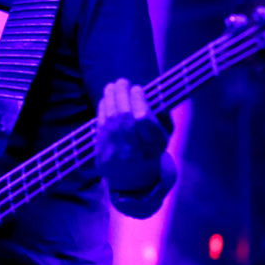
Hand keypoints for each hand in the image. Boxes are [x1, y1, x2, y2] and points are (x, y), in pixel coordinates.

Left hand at [95, 76, 168, 194]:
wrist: (133, 183)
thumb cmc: (151, 154)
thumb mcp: (165, 139)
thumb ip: (162, 118)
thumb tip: (152, 95)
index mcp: (154, 148)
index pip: (143, 120)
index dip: (139, 100)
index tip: (138, 88)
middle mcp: (134, 153)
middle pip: (124, 118)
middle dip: (122, 95)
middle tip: (122, 81)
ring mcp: (115, 155)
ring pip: (110, 121)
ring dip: (110, 99)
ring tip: (112, 86)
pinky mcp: (101, 156)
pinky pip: (99, 128)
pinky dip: (101, 111)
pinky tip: (105, 100)